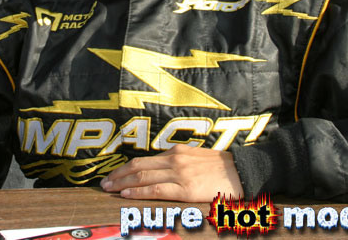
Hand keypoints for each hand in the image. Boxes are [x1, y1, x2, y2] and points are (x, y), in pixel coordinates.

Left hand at [99, 145, 242, 202]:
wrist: (244, 172)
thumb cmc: (222, 169)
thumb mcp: (197, 159)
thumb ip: (179, 163)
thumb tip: (161, 172)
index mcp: (176, 152)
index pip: (144, 161)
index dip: (126, 169)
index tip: (113, 175)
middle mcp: (174, 160)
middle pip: (138, 167)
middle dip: (118, 175)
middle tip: (104, 183)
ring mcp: (179, 173)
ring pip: (143, 177)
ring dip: (122, 183)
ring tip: (109, 189)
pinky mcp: (186, 188)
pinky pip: (156, 189)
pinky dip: (138, 192)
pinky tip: (126, 194)